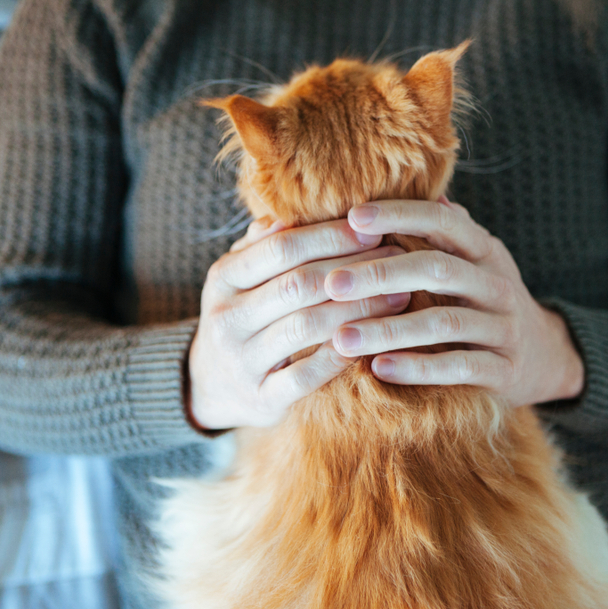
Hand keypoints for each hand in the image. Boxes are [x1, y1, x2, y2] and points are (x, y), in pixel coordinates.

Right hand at [187, 217, 410, 429]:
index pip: (281, 248)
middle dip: (354, 269)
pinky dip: (342, 357)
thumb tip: (294, 209)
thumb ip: (264, 244)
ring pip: (306, 328)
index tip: (374, 230)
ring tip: (398, 295)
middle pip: (298, 285)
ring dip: (359, 309)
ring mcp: (242, 361)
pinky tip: (374, 340)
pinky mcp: (261, 400)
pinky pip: (306, 376)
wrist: (209, 387)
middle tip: (397, 260)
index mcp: (222, 278)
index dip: (331, 237)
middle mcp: (227, 318)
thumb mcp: (239, 277)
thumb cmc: (242, 317)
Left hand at [324, 197, 583, 407]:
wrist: (546, 358)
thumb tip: (407, 180)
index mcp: (485, 251)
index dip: (400, 216)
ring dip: (389, 330)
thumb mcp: (474, 261)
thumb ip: (443, 229)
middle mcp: (497, 285)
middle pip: (438, 270)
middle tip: (332, 284)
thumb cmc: (487, 302)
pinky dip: (418, 369)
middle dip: (381, 274)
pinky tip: (379, 369)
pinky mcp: (504, 371)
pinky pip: (459, 367)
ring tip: (342, 338)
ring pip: (444, 324)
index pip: (442, 222)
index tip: (353, 218)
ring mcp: (504, 329)